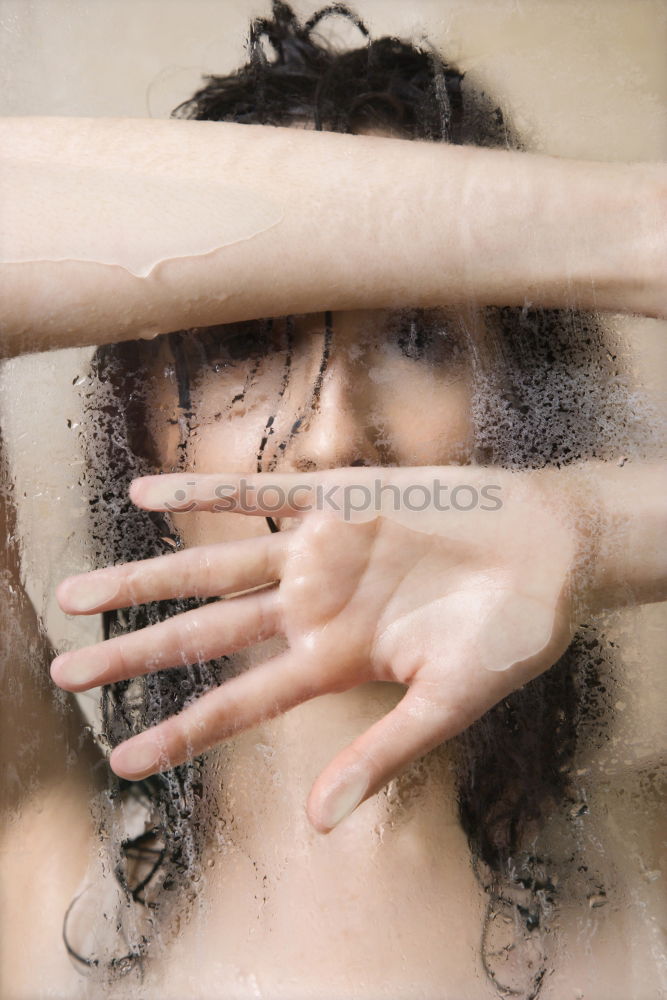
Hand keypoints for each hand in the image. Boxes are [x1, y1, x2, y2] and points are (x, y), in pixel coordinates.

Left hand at [51, 465, 587, 831]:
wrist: (552, 551)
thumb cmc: (514, 633)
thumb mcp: (452, 703)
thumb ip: (386, 753)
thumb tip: (322, 823)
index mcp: (337, 664)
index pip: (241, 704)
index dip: (182, 730)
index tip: (120, 759)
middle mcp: (313, 610)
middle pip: (206, 635)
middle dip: (136, 651)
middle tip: (63, 671)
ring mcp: (320, 554)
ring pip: (213, 567)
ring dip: (147, 578)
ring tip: (77, 592)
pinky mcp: (339, 499)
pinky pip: (258, 494)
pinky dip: (204, 490)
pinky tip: (147, 490)